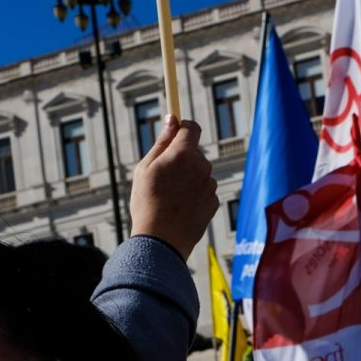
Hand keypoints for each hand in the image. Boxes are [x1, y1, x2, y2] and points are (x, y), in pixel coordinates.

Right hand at [129, 114, 216, 260]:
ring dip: (188, 177)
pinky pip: (204, 190)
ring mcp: (210, 185)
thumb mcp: (146, 168)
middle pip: (194, 152)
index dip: (183, 127)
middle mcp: (202, 167)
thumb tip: (172, 119)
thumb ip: (162, 142)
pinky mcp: (214, 202)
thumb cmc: (147, 203)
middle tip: (164, 176)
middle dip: (182, 157)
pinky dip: (195, 194)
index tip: (175, 132)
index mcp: (184, 154)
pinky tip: (180, 207)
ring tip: (170, 196)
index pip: (191, 127)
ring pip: (199, 172)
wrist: (162, 241)